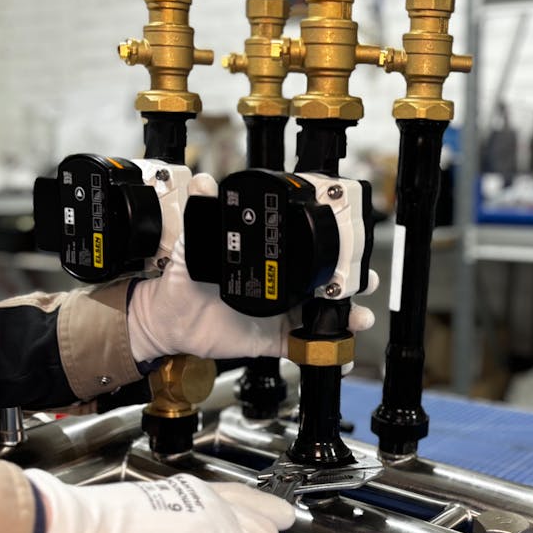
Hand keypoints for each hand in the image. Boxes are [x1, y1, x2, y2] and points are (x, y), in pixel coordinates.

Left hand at [126, 173, 376, 362]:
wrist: (169, 317)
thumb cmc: (184, 278)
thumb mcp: (196, 242)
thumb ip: (203, 214)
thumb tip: (204, 181)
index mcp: (270, 262)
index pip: (308, 252)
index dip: (333, 250)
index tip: (351, 246)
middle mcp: (281, 286)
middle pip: (327, 283)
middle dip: (352, 282)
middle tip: (362, 280)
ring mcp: (280, 314)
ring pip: (323, 315)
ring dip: (346, 316)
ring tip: (358, 316)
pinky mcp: (274, 340)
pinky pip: (304, 346)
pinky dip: (325, 349)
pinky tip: (342, 351)